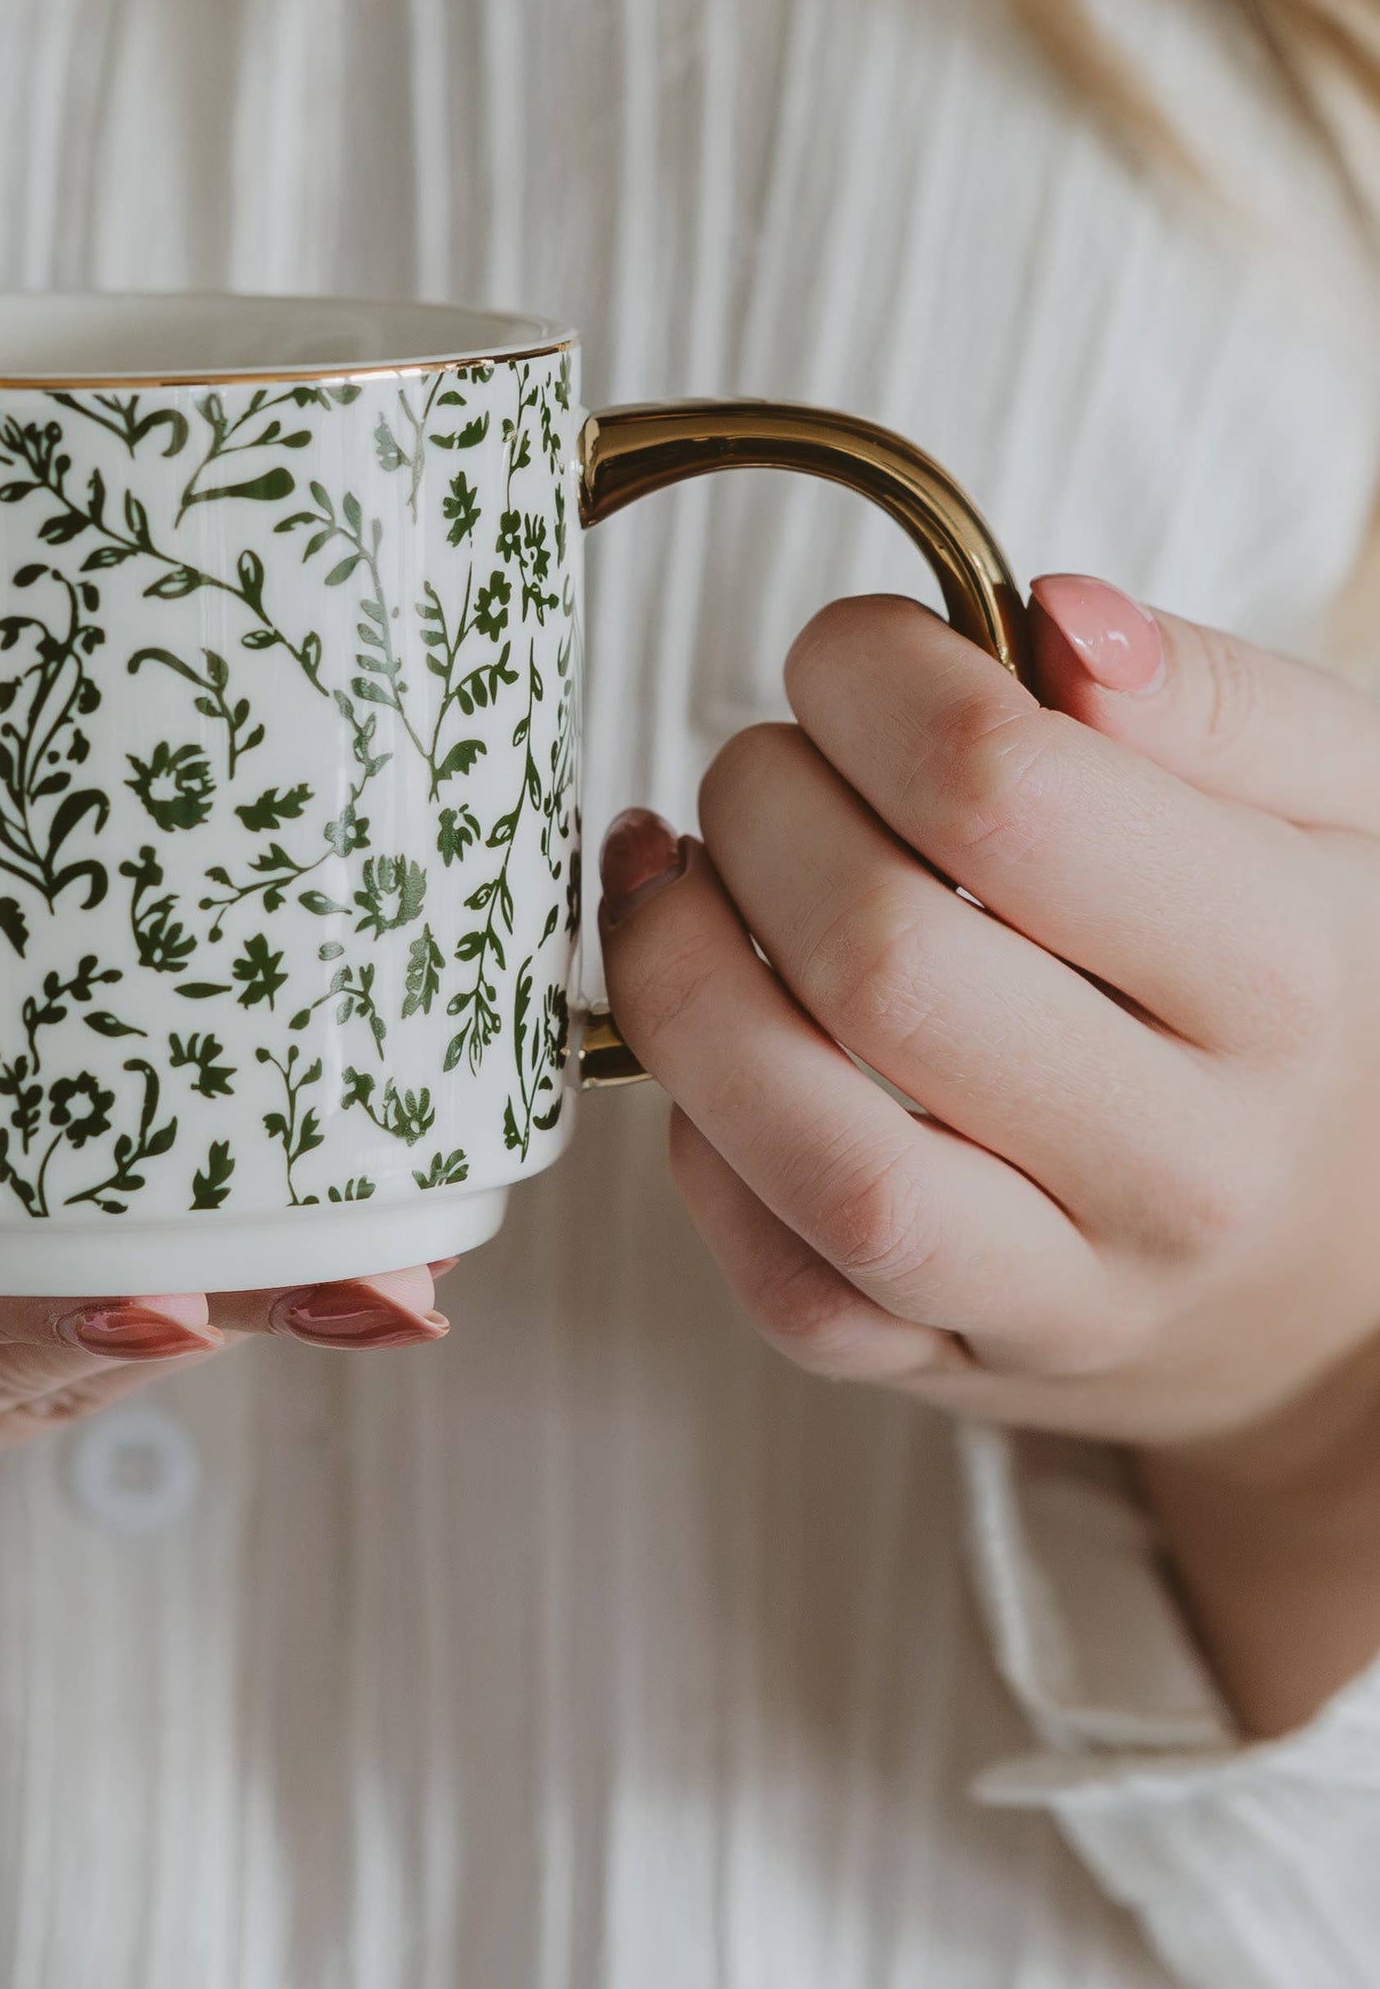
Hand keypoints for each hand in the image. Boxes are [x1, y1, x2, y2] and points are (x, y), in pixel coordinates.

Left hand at [599, 577, 1379, 1733]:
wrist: (1342, 1275)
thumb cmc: (1309, 991)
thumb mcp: (1337, 811)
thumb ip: (1210, 698)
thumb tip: (1055, 618)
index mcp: (1284, 973)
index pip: (1001, 792)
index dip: (870, 681)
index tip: (846, 657)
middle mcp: (1181, 1156)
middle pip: (877, 956)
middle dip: (756, 809)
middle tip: (759, 765)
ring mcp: (1060, 1290)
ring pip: (808, 1147)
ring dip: (677, 976)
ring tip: (675, 886)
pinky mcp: (945, 1369)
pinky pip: (776, 1281)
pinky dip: (697, 1146)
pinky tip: (714, 1046)